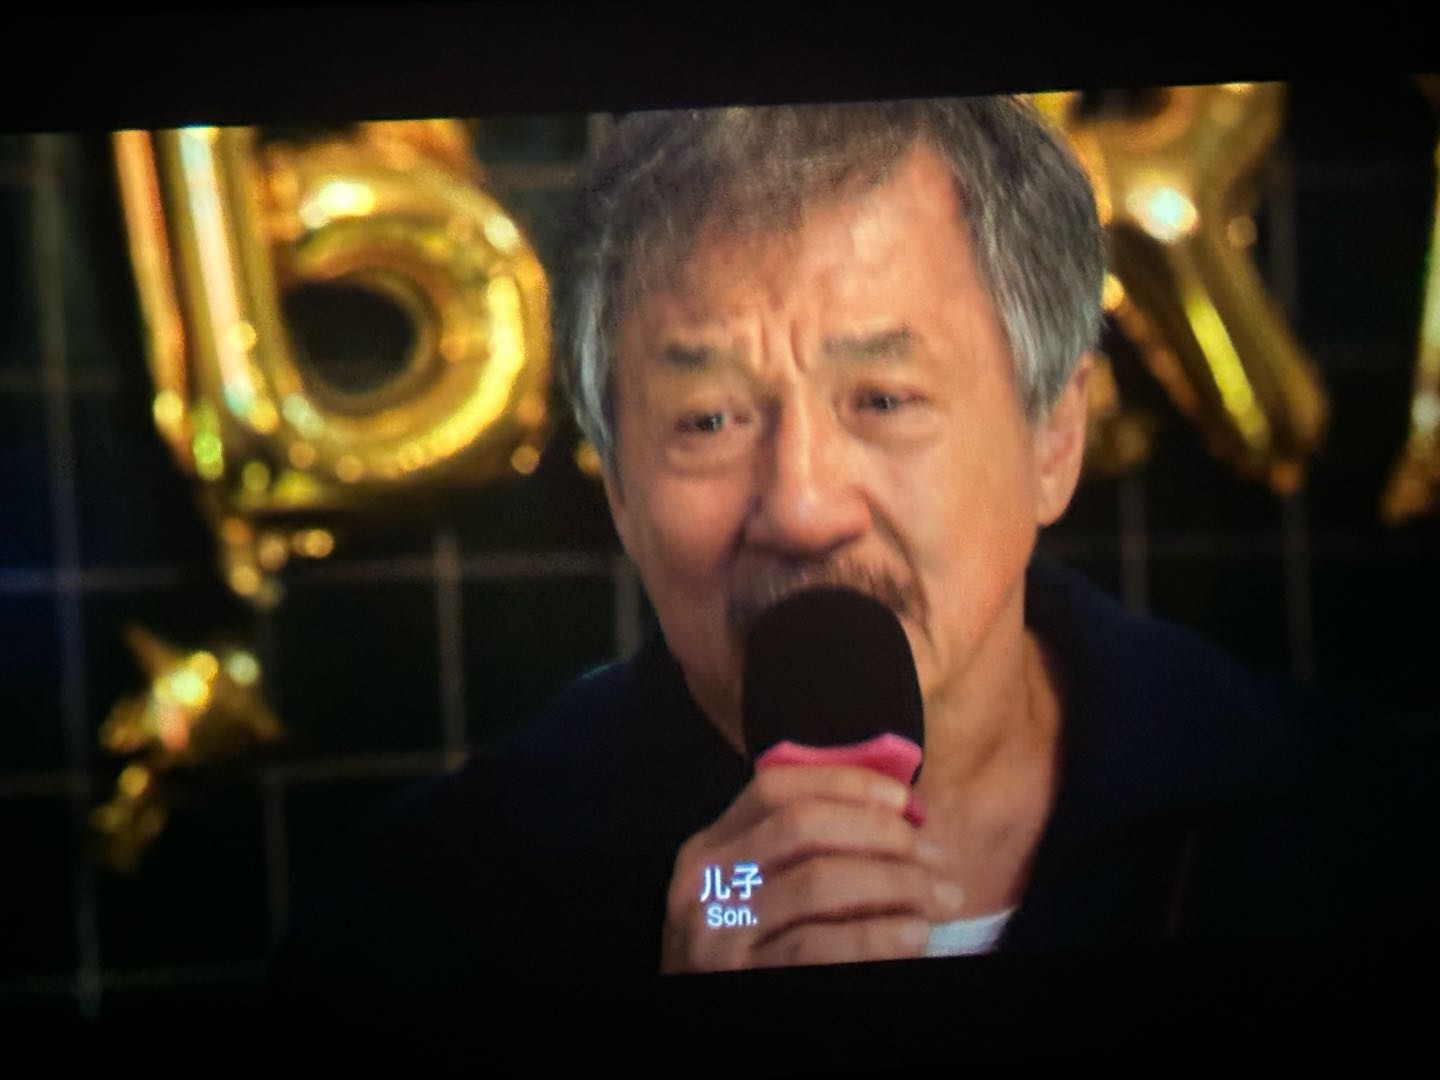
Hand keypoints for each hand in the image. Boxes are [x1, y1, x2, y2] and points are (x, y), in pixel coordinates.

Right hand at [660, 765, 966, 971]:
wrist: (699, 1014)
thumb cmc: (748, 947)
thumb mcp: (752, 888)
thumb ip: (798, 848)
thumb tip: (896, 809)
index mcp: (711, 846)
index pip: (775, 787)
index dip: (845, 783)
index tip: (904, 799)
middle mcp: (707, 881)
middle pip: (802, 826)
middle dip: (881, 833)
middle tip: (933, 854)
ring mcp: (721, 930)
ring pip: (819, 881)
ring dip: (896, 882)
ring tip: (941, 896)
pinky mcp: (745, 975)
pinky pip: (820, 946)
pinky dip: (877, 936)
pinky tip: (913, 933)